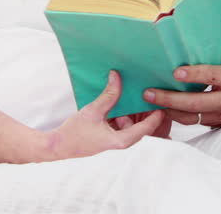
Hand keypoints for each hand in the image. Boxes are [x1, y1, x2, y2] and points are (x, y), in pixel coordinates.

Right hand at [45, 71, 165, 160]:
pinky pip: (123, 124)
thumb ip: (108, 95)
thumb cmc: (74, 133)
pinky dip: (123, 114)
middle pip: (142, 126)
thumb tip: (116, 76)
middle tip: (149, 93)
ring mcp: (116, 140)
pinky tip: (119, 101)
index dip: (156, 114)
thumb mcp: (93, 110)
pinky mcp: (110, 136)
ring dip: (133, 111)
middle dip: (145, 110)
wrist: (59, 145)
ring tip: (134, 93)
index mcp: (121, 140)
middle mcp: (122, 142)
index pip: (147, 128)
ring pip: (133, 124)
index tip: (162, 100)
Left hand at [142, 57, 220, 127]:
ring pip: (193, 117)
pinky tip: (164, 108)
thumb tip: (185, 45)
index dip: (195, 74)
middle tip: (149, 93)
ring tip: (151, 102)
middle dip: (169, 98)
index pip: (213, 75)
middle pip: (197, 102)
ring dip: (170, 110)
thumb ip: (216, 57)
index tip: (176, 72)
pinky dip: (179, 115)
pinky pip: (196, 122)